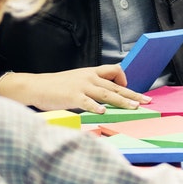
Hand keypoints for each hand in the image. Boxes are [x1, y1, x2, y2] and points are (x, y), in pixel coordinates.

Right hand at [0, 65, 144, 112]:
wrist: (36, 86)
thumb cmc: (56, 87)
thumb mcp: (76, 81)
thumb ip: (90, 86)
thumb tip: (105, 98)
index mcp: (90, 73)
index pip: (114, 70)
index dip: (124, 79)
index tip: (129, 89)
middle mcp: (89, 77)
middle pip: (116, 85)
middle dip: (133, 94)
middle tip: (147, 100)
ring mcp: (81, 87)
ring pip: (107, 94)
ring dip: (122, 101)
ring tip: (134, 107)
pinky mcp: (72, 96)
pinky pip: (87, 102)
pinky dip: (96, 107)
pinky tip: (104, 112)